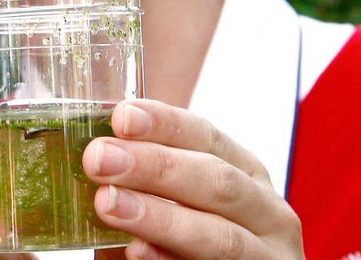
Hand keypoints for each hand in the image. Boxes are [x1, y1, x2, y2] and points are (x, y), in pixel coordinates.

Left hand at [83, 99, 304, 258]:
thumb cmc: (190, 247)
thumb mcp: (175, 207)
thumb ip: (142, 186)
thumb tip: (92, 156)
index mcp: (244, 175)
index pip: (207, 137)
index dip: (166, 123)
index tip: (122, 115)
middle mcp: (266, 210)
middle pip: (216, 180)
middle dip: (155, 166)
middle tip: (99, 159)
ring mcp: (268, 254)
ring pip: (219, 234)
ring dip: (161, 217)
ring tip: (109, 204)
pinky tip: (138, 251)